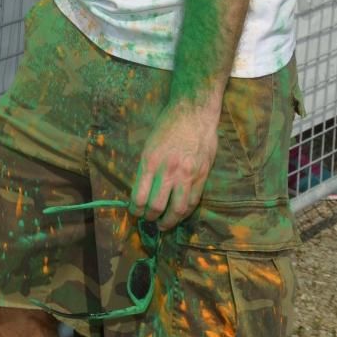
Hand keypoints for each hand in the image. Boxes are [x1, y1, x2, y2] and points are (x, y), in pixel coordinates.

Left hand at [132, 100, 219, 228]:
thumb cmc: (168, 124)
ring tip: (164, 224)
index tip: (134, 212)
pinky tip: (180, 215)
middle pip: (156, 207)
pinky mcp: (202, 175)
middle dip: (150, 218)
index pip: (139, 197)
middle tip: (148, 220)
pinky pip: (193, 201)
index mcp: (150, 162)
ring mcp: (187, 175)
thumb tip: (141, 190)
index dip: (135, 210)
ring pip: (177, 209)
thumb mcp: (149, 144)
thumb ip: (146, 168)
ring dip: (169, 221)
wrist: (194, 111)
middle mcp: (168, 171)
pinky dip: (185, 212)